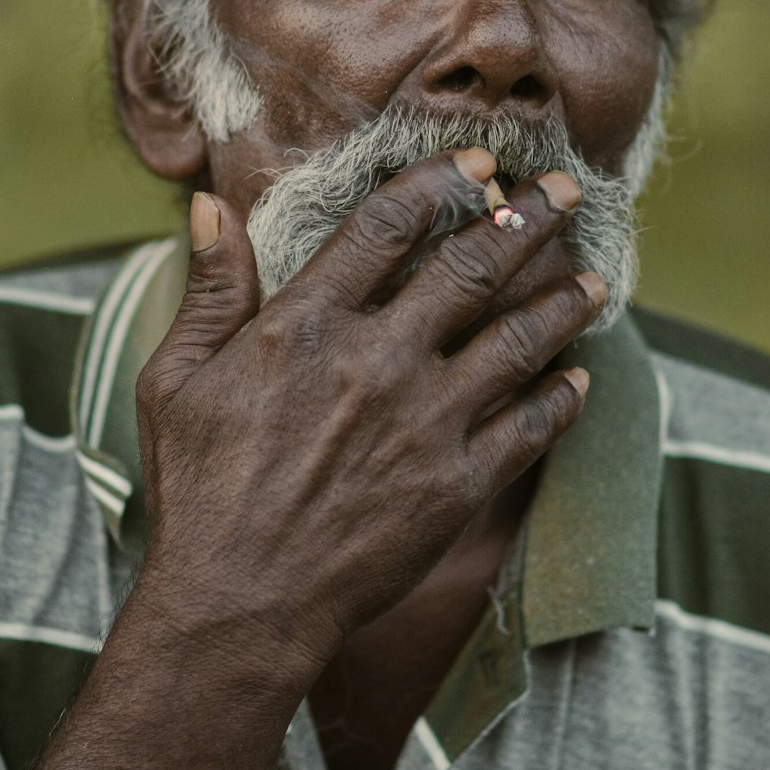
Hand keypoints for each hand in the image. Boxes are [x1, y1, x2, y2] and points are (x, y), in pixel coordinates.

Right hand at [135, 148, 605, 671]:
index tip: (478, 163)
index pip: (387, 226)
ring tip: (594, 275)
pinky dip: (561, 398)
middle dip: (528, 219)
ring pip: (518, 340)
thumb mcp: (175, 378)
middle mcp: (377, 361)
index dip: (439, 183)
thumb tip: (211, 203)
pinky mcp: (456, 485)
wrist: (238, 606)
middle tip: (568, 190)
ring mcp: (425, 423)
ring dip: (563, 300)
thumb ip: (210, 289)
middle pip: (472, 267)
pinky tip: (580, 376)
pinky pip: (528, 429)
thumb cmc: (199, 491)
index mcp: (305, 325)